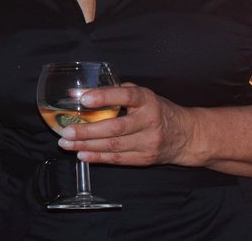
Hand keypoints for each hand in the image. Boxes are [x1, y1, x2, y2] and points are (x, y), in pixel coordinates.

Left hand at [56, 82, 199, 166]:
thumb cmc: (157, 110)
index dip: (103, 97)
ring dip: (87, 145)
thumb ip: (118, 92)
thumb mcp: (143, 95)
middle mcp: (149, 121)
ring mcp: (148, 142)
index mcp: (147, 100)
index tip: (83, 98)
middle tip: (66, 130)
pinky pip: (118, 159)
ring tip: (66, 143)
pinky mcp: (145, 158)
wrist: (185, 136)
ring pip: (113, 146)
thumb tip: (84, 92)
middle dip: (87, 130)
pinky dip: (97, 157)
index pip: (125, 96)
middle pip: (115, 128)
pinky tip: (82, 154)